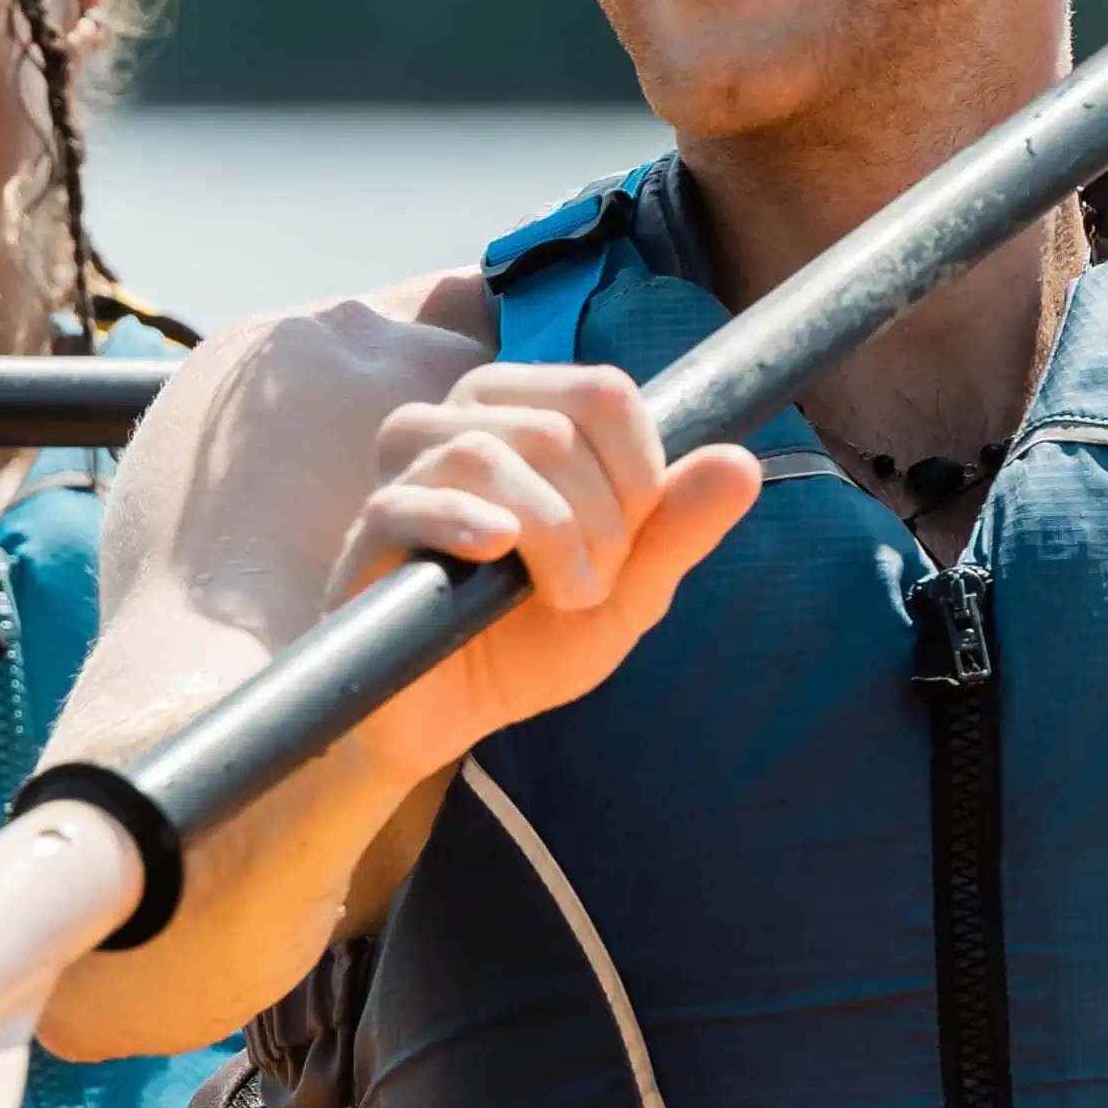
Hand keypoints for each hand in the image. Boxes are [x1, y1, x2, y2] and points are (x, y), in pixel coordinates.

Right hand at [328, 361, 766, 777]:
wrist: (448, 718)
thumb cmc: (529, 638)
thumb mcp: (626, 590)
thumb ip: (677, 528)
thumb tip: (741, 464)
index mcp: (521, 413)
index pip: (600, 390)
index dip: (639, 468)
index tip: (634, 537)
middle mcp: (454, 422)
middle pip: (553, 427)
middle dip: (601, 521)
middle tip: (593, 587)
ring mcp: (402, 476)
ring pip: (483, 453)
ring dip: (551, 535)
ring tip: (562, 595)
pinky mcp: (366, 537)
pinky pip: (409, 502)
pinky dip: (463, 523)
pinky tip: (497, 554)